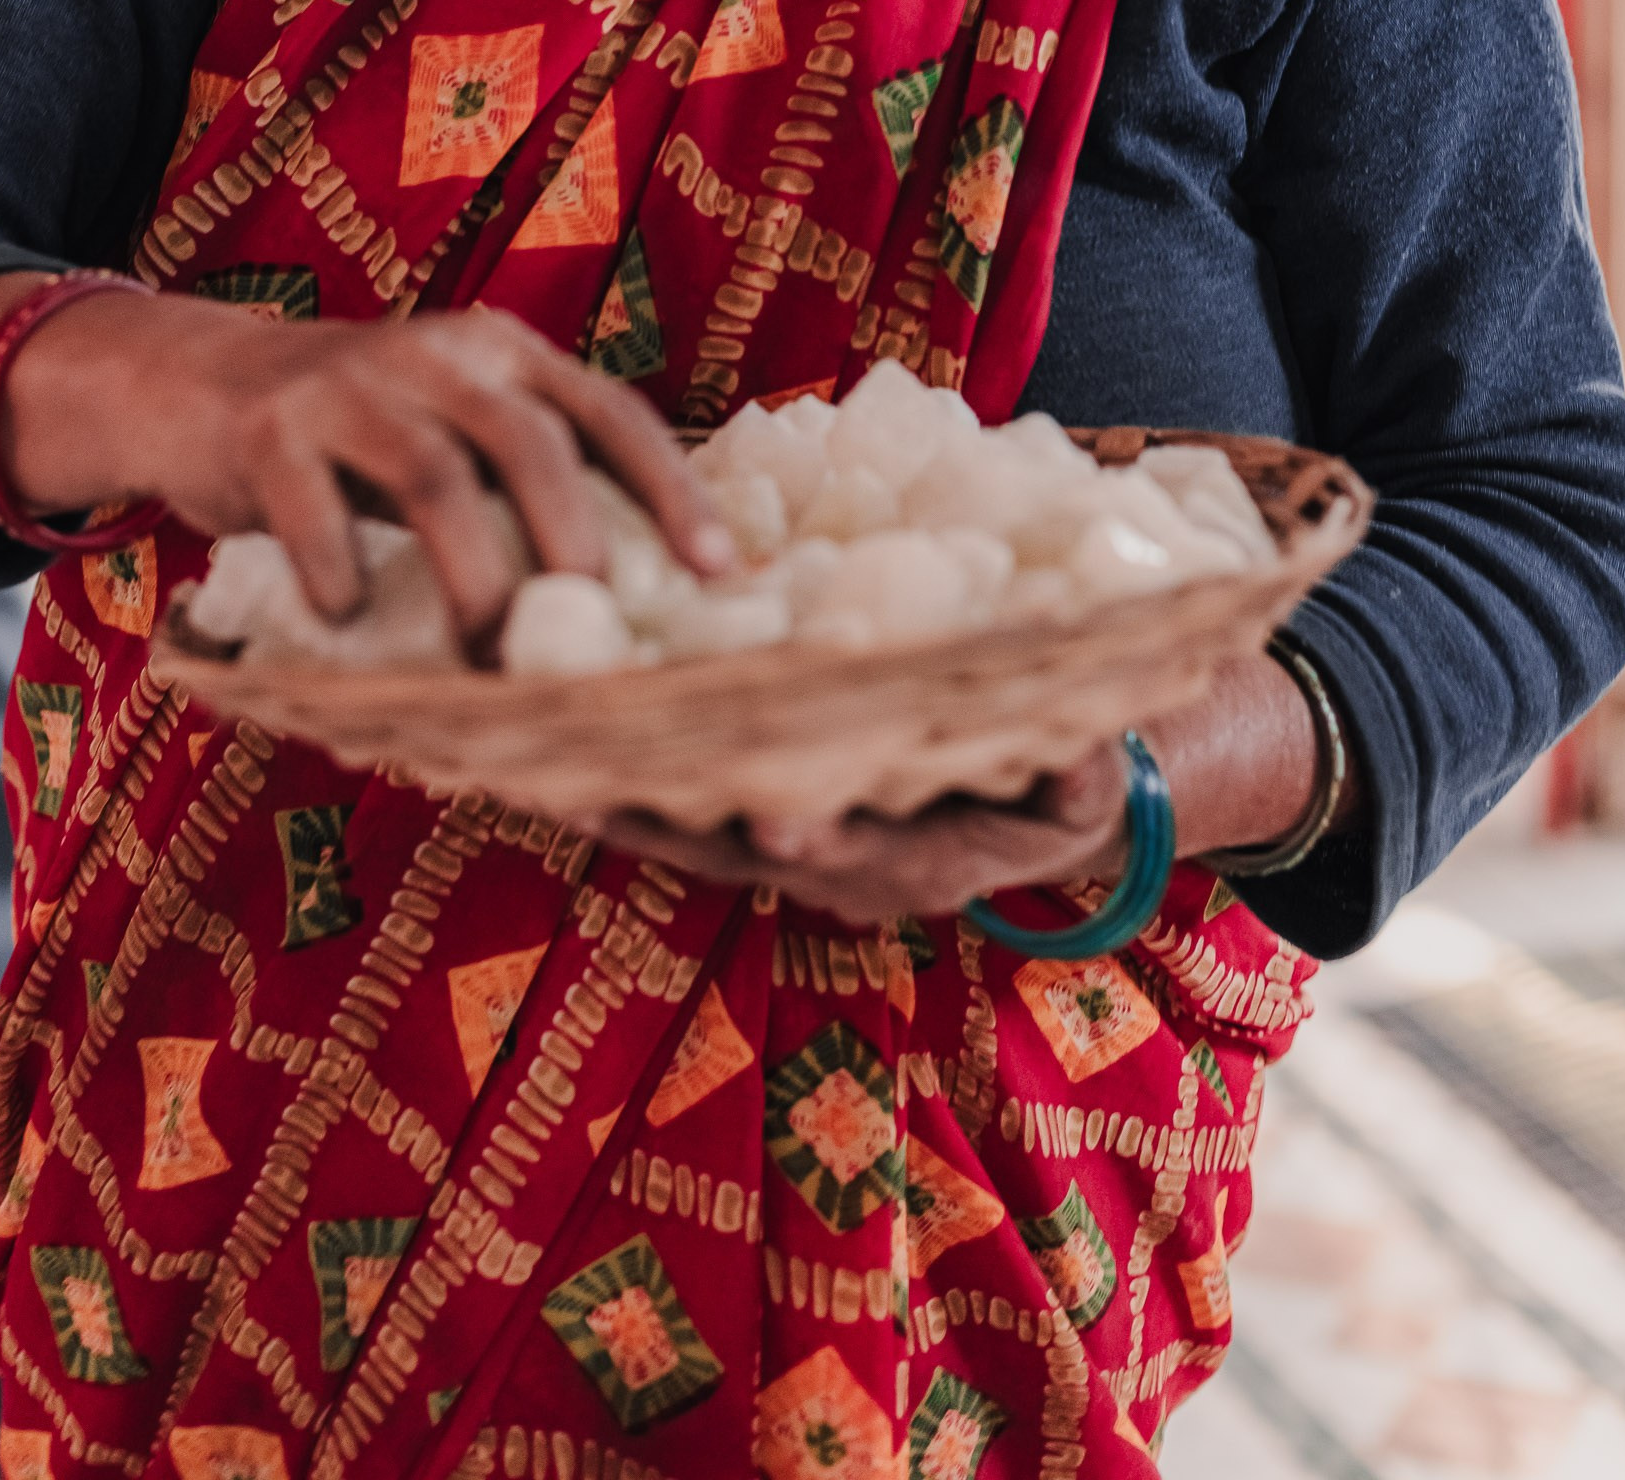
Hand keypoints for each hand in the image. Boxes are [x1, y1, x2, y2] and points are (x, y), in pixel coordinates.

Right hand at [0, 281, 735, 645]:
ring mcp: (348, 383)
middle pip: (529, 441)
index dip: (671, 490)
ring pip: (434, 476)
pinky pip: (313, 506)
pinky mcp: (268, 426)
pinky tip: (347, 618)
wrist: (198, 383)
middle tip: (589, 632)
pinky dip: (339, 571)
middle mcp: (438, 353)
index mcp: (503, 353)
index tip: (718, 571)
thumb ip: (522, 481)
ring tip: (484, 653)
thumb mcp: (451, 426)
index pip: (610, 413)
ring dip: (471, 576)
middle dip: (571, 543)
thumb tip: (627, 609)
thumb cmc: (356, 436)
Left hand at [594, 743, 1130, 924]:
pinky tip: (554, 752)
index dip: (810, 833)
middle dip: (667, 823)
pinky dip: (624, 791)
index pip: (850, 848)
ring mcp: (791, 857)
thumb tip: (1087, 758)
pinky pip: (680, 815)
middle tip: (592, 791)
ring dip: (619, 807)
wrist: (1025, 819)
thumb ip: (1081, 779)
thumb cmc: (1053, 788)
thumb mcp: (1082, 789)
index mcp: (914, 862)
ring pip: (689, 837)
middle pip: (735, 851)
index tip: (773, 812)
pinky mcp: (756, 828)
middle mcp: (837, 872)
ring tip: (537, 771)